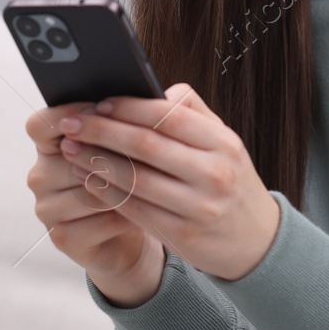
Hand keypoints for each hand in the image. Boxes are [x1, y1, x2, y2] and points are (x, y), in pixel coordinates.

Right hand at [26, 101, 165, 306]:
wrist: (135, 228)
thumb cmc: (133, 177)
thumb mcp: (131, 144)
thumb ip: (136, 117)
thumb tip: (167, 95)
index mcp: (50, 144)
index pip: (40, 124)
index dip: (68, 115)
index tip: (102, 110)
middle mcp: (41, 174)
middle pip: (69, 157)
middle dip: (112, 153)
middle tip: (148, 151)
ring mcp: (47, 208)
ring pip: (87, 189)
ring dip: (124, 186)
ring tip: (154, 182)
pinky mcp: (62, 237)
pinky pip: (97, 220)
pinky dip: (126, 215)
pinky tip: (146, 211)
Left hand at [55, 83, 279, 281]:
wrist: (257, 241)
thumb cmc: (231, 182)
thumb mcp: (225, 143)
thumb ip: (192, 113)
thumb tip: (152, 88)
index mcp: (222, 142)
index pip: (167, 115)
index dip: (127, 107)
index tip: (97, 103)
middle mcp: (214, 173)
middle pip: (146, 144)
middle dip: (102, 131)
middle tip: (71, 123)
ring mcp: (199, 206)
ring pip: (136, 179)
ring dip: (97, 162)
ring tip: (71, 151)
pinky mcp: (183, 235)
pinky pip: (136, 209)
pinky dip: (108, 193)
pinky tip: (89, 180)